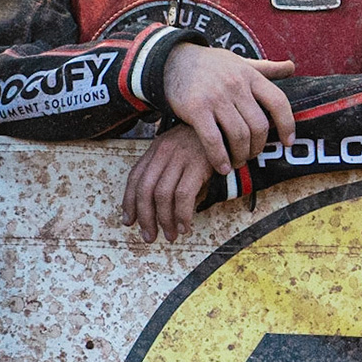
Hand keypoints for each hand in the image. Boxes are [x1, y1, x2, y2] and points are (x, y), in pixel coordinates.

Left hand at [122, 125, 217, 242]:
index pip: (135, 178)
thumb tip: (161, 208)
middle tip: (149, 236)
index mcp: (157, 148)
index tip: (129, 221)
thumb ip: (170, 171)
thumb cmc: (208, 143)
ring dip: (164, 220)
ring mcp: (181, 157)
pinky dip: (182, 214)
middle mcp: (165, 151)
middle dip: (145, 217)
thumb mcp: (182, 151)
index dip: (129, 203)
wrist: (232, 124)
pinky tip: (185, 225)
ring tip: (170, 235)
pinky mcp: (199, 164)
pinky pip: (184, 195)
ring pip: (163, 195)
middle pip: (145, 189)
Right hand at [161, 44, 296, 173]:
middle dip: (258, 146)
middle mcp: (236, 86)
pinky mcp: (195, 109)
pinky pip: (213, 140)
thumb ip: (266, 68)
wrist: (172, 60)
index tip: (288, 143)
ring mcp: (216, 98)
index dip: (287, 125)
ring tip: (237, 161)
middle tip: (252, 155)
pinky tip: (222, 167)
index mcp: (251, 76)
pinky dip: (220, 157)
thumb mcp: (240, 62)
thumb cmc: (211, 64)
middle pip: (259, 125)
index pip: (278, 102)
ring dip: (241, 155)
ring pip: (239, 135)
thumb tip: (292, 67)